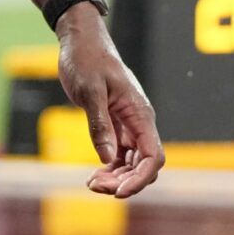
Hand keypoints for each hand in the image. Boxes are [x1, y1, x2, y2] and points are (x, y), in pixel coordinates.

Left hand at [55, 6, 164, 197]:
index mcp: (139, 112)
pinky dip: (110, 169)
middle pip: (143, 165)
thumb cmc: (86, 59)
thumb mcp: (90, 91)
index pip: (152, 155)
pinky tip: (94, 175)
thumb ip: (99, 124)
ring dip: (116, 178)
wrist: (81, 42)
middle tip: (94, 186)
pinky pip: (120, 156)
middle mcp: (139, 122)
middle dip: (124, 181)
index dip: (140, 178)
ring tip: (92, 184)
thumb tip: (107, 158)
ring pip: (132, 163)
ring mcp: (128, 125)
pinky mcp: (116, 126)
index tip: (118, 192)